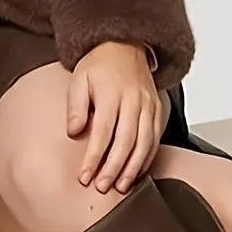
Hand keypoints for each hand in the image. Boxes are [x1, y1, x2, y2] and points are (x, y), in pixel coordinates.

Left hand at [67, 41, 160, 195]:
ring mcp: (149, 105)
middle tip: (102, 186)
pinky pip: (156, 137)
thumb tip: (73, 132)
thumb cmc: (99, 64)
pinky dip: (148, 157)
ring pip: (144, 142)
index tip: (85, 176)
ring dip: (133, 168)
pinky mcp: (158, 109)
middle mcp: (134, 100)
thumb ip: (75, 106)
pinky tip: (138, 171)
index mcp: (111, 93)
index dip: (94, 157)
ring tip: (121, 186)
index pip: (103, 132)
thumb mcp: (79, 79)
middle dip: (114, 168)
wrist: (124, 45)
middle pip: (126, 141)